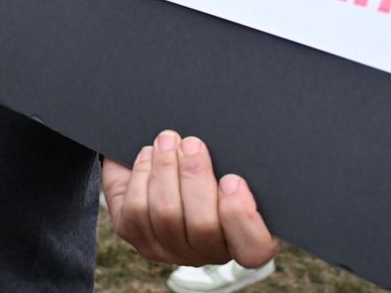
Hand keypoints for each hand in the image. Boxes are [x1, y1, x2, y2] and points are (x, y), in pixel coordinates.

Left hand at [102, 131, 276, 268]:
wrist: (147, 157)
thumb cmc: (194, 157)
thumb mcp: (220, 157)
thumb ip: (228, 159)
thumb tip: (240, 139)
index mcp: (237, 233)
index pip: (254, 249)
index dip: (244, 219)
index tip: (233, 180)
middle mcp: (205, 250)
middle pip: (203, 225)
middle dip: (195, 176)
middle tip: (192, 143)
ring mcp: (168, 247)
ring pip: (167, 214)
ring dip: (166, 168)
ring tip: (168, 140)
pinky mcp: (137, 235)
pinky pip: (138, 208)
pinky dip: (142, 174)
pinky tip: (148, 154)